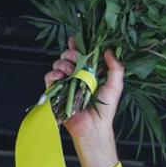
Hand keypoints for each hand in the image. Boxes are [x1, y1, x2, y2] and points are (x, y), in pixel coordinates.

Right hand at [43, 37, 124, 166]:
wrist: (93, 126)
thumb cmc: (106, 108)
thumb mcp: (115, 86)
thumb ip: (116, 68)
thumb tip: (108, 51)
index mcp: (90, 73)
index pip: (81, 55)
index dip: (77, 46)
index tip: (75, 40)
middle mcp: (77, 76)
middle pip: (68, 57)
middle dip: (69, 54)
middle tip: (74, 58)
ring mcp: (66, 84)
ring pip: (58, 64)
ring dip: (62, 63)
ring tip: (70, 70)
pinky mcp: (56, 92)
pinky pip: (49, 77)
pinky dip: (53, 74)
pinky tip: (60, 76)